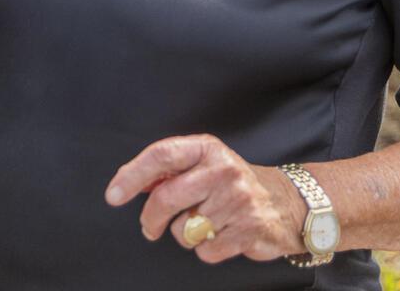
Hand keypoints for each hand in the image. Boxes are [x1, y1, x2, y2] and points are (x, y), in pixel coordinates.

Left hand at [104, 134, 308, 263]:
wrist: (285, 203)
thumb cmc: (233, 184)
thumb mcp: (203, 165)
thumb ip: (168, 172)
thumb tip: (129, 183)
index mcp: (207, 149)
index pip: (161, 155)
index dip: (132, 175)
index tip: (113, 195)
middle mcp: (223, 169)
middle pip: (166, 197)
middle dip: (151, 219)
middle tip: (150, 227)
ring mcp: (238, 198)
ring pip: (184, 229)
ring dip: (186, 234)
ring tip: (205, 224)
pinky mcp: (249, 228)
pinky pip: (205, 250)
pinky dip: (207, 249)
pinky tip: (222, 235)